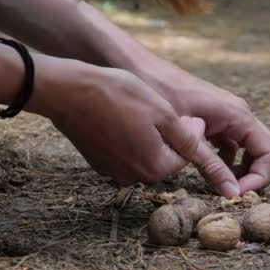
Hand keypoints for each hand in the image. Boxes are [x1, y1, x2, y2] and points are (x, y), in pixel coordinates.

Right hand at [28, 59, 240, 195]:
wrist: (70, 93)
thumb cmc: (119, 96)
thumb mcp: (162, 113)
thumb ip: (185, 136)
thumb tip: (199, 144)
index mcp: (155, 167)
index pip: (185, 157)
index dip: (190, 133)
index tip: (187, 114)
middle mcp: (134, 176)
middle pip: (163, 160)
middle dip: (168, 138)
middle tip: (164, 112)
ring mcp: (112, 171)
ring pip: (142, 156)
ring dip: (148, 138)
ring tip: (140, 112)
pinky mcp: (97, 162)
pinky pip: (121, 154)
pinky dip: (126, 139)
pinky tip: (120, 117)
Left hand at [145, 62, 269, 193]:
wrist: (139, 69)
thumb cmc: (161, 94)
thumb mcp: (186, 136)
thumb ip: (210, 164)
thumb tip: (232, 193)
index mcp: (237, 114)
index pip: (269, 151)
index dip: (260, 177)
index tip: (238, 194)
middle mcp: (236, 114)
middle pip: (261, 151)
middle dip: (252, 176)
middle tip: (230, 195)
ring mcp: (224, 116)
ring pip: (245, 149)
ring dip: (237, 170)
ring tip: (217, 188)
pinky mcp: (210, 120)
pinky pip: (226, 144)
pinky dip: (221, 161)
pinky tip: (203, 172)